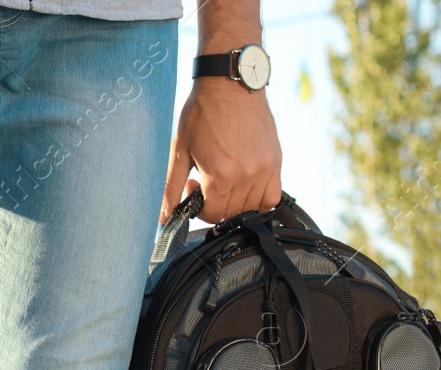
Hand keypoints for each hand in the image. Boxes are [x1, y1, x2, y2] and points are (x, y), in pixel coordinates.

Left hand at [159, 78, 282, 223]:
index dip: (198, 208)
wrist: (230, 83)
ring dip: (234, 202)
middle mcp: (247, 175)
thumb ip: (171, 188)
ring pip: (251, 208)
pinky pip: (272, 196)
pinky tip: (244, 185)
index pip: (212, 214)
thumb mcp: (179, 151)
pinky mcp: (276, 160)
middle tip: (206, 182)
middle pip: (231, 213)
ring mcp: (265, 168)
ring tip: (224, 180)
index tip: (193, 187)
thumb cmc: (202, 112)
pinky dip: (259, 199)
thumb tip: (165, 217)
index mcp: (222, 175)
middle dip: (214, 204)